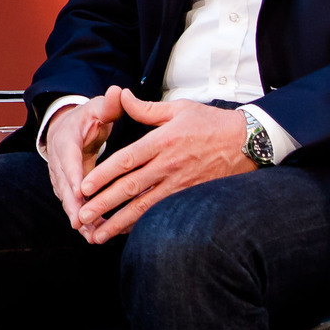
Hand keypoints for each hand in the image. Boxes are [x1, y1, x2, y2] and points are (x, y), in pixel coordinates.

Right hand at [45, 87, 124, 227]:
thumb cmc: (86, 118)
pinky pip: (73, 204)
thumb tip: (117, 91)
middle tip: (82, 223)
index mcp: (66, 141)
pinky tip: (95, 235)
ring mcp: (60, 176)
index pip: (69, 160)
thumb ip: (109, 103)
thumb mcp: (98, 107)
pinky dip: (82, 219)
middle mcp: (59, 161)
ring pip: (67, 199)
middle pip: (64, 186)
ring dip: (78, 217)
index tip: (80, 193)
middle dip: (72, 206)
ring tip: (91, 236)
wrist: (68, 128)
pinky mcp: (66, 187)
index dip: (73, 177)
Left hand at [75, 95, 253, 243]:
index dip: (103, 175)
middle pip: (130, 188)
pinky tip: (125, 233)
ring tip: (97, 235)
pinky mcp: (190, 196)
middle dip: (103, 204)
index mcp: (161, 142)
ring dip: (118, 222)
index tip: (83, 187)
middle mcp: (168, 166)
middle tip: (81, 217)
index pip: (126, 161)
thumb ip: (145, 108)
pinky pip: (162, 213)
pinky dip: (142, 224)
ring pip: (144, 207)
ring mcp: (180, 184)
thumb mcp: (178, 108)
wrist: (249, 142)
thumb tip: (120, 94)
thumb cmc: (211, 123)